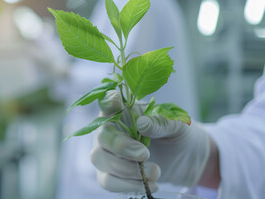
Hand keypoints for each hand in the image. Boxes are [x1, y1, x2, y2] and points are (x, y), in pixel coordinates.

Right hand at [91, 90, 210, 192]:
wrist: (185, 159)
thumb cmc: (177, 134)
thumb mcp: (177, 125)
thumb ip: (161, 122)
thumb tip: (142, 124)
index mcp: (123, 110)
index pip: (108, 102)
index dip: (108, 101)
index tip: (116, 101)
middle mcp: (109, 129)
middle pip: (101, 136)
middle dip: (122, 147)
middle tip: (145, 154)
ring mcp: (106, 152)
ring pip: (100, 159)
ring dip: (127, 169)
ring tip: (156, 172)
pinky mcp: (110, 173)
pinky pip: (107, 181)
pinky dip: (128, 185)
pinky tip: (149, 184)